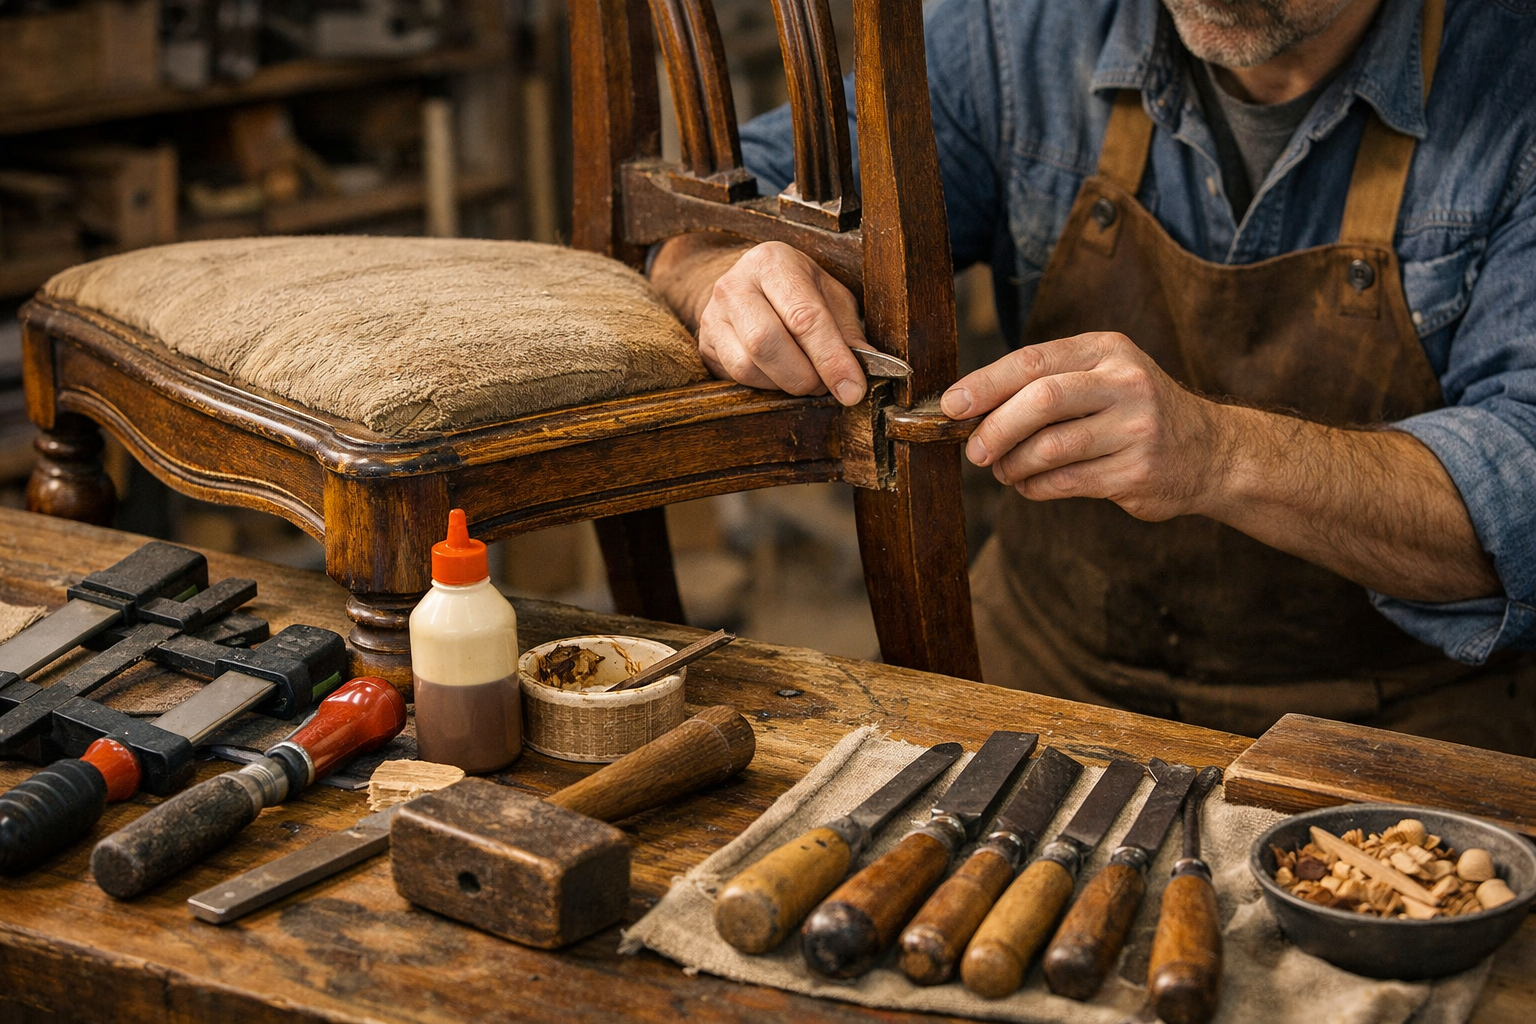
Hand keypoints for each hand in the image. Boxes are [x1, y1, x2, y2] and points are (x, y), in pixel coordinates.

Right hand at [695, 241, 869, 404]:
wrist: (748, 286)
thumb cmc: (796, 292)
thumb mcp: (828, 297)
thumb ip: (847, 330)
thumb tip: (870, 366)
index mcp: (773, 262)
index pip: (803, 316)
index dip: (831, 358)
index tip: (852, 389)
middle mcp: (735, 283)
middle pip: (767, 342)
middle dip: (805, 376)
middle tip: (827, 386)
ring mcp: (714, 314)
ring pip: (748, 366)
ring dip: (785, 385)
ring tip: (806, 379)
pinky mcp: (705, 342)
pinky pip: (736, 377)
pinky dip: (767, 387)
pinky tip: (781, 376)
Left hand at [940, 332, 1231, 520]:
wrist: (1210, 452)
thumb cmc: (1134, 412)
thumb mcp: (1103, 376)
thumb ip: (1046, 382)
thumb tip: (968, 409)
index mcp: (1107, 350)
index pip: (1034, 361)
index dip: (985, 384)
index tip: (950, 406)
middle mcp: (1126, 383)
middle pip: (1042, 400)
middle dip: (995, 429)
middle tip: (973, 451)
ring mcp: (1136, 429)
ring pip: (1050, 448)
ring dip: (1013, 465)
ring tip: (1004, 471)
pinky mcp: (1137, 473)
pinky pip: (1066, 482)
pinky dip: (1035, 487)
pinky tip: (1030, 485)